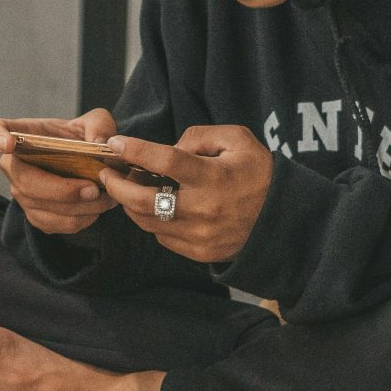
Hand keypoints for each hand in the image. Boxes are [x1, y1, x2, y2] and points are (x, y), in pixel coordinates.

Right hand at [0, 111, 117, 235]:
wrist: (90, 163)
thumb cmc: (84, 137)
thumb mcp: (97, 122)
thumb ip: (100, 126)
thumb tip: (98, 143)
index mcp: (20, 134)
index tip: (9, 143)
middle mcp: (13, 166)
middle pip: (24, 182)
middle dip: (60, 190)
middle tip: (93, 189)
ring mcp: (21, 193)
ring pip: (41, 208)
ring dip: (77, 208)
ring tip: (106, 199)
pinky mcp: (34, 215)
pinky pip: (52, 224)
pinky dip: (78, 220)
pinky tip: (96, 209)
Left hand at [98, 124, 272, 263]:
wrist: (284, 220)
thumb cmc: (260, 174)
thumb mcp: (238, 140)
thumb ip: (200, 137)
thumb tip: (169, 147)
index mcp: (212, 178)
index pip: (164, 161)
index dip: (135, 150)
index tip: (115, 143)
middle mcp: (203, 210)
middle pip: (142, 201)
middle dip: (116, 186)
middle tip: (106, 173)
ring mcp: (199, 236)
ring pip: (147, 222)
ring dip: (131, 205)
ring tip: (128, 189)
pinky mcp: (199, 253)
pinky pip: (163, 237)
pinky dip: (153, 221)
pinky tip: (154, 207)